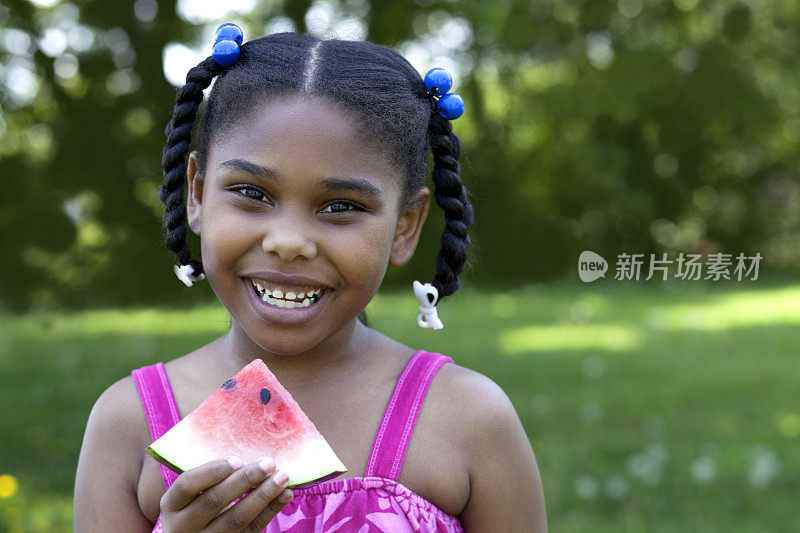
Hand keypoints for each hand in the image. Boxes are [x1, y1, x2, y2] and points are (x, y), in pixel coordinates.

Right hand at [159, 456, 293, 531]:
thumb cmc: (196, 505)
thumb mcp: (191, 495)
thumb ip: (208, 476)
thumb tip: (246, 444)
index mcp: (172, 505)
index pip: (187, 484)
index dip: (211, 471)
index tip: (237, 459)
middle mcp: (183, 525)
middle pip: (214, 501)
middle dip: (244, 480)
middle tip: (268, 463)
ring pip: (235, 519)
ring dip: (263, 495)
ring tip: (283, 476)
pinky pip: (252, 530)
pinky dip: (270, 511)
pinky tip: (284, 495)